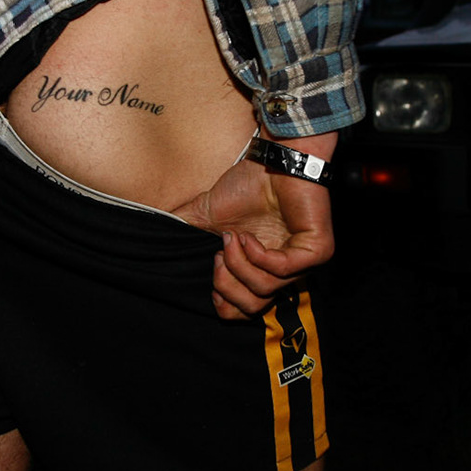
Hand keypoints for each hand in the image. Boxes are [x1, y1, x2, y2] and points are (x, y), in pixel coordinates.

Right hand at [174, 131, 337, 319]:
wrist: (275, 160)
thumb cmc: (249, 186)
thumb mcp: (207, 215)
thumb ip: (185, 231)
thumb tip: (152, 240)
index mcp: (262, 270)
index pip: (246, 310)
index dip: (224, 302)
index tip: (211, 278)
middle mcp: (283, 272)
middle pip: (253, 308)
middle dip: (227, 285)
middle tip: (219, 257)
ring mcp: (304, 263)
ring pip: (264, 289)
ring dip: (238, 263)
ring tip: (232, 238)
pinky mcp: (318, 251)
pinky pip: (282, 269)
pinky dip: (258, 255)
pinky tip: (248, 237)